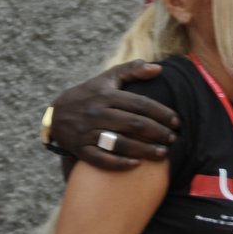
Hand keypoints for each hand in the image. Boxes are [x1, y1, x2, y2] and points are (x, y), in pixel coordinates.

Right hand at [50, 61, 176, 167]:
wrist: (55, 114)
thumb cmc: (89, 94)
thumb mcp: (107, 78)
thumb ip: (132, 70)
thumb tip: (158, 68)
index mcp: (106, 95)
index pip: (140, 103)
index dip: (161, 113)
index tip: (176, 121)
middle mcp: (97, 113)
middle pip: (133, 124)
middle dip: (157, 132)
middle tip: (172, 138)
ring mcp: (88, 132)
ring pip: (120, 143)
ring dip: (144, 149)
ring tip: (162, 153)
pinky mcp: (81, 149)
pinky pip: (102, 159)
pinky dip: (119, 163)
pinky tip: (137, 164)